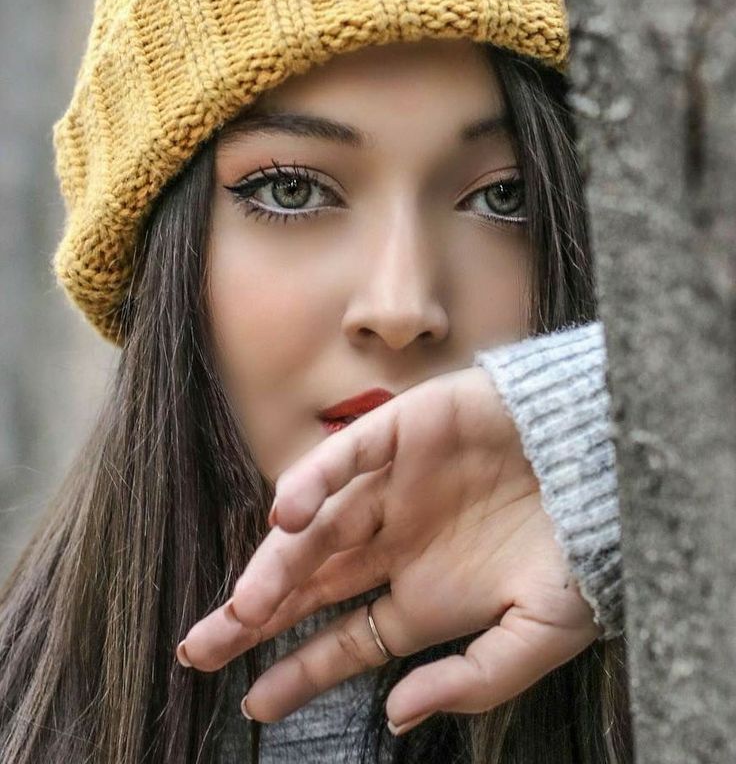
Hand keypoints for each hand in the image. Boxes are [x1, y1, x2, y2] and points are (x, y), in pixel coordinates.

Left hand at [177, 366, 600, 732]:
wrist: (614, 468)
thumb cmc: (584, 553)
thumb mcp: (537, 635)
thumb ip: (469, 681)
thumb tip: (394, 714)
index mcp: (424, 594)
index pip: (345, 638)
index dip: (298, 671)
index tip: (251, 704)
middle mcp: (399, 540)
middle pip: (311, 583)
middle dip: (255, 616)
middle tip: (202, 649)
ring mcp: (398, 486)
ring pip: (318, 525)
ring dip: (277, 562)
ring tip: (245, 603)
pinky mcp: (404, 429)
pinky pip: (347, 455)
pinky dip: (314, 480)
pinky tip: (288, 515)